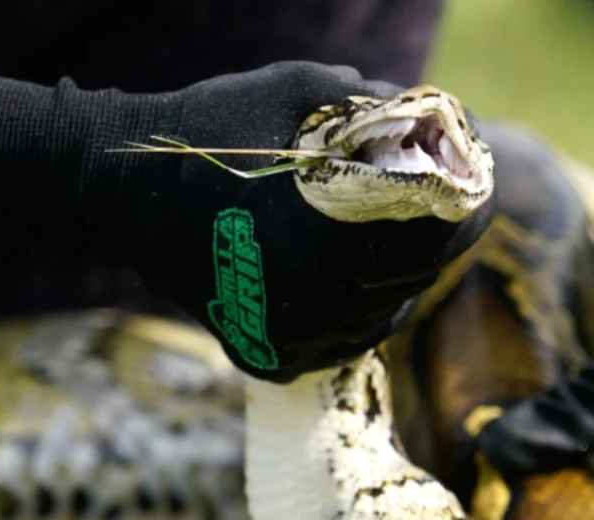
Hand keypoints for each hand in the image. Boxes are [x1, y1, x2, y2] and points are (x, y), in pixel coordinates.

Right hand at [0, 60, 492, 380]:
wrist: (119, 191)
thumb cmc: (211, 130)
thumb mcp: (300, 92)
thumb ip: (375, 108)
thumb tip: (434, 121)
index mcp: (332, 237)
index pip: (439, 239)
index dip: (468, 212)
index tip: (474, 191)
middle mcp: (317, 300)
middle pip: (416, 279)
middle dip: (434, 243)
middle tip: (439, 213)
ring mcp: (291, 336)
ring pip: (383, 316)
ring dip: (397, 281)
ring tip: (390, 243)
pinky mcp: (268, 355)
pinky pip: (341, 343)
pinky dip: (356, 313)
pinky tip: (349, 280)